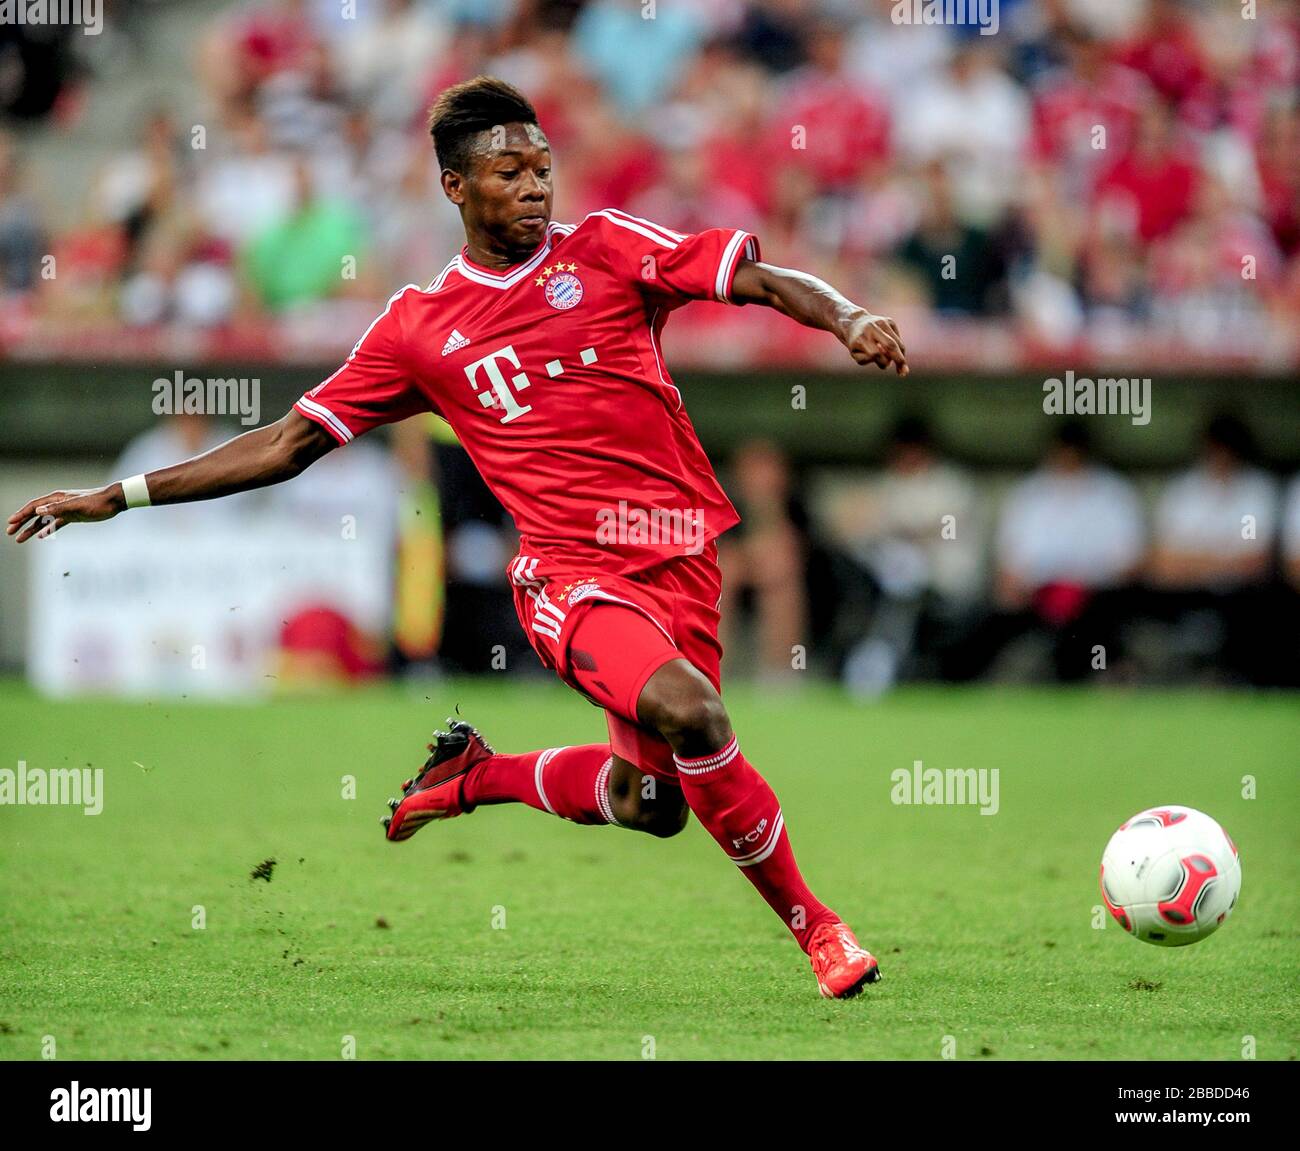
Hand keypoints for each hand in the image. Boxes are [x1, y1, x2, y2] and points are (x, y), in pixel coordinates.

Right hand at [6, 485, 124, 542]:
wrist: (114, 501)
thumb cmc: (97, 502)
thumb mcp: (77, 506)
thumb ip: (57, 508)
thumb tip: (38, 511)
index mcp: (57, 498)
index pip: (34, 506)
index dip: (21, 514)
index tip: (10, 523)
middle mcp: (58, 503)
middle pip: (35, 513)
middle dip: (21, 523)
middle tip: (10, 533)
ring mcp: (65, 510)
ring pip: (44, 521)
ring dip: (31, 529)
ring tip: (20, 539)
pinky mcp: (73, 516)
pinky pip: (56, 524)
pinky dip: (47, 530)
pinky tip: (40, 536)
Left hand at [841, 311, 907, 375]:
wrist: (854, 323)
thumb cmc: (856, 344)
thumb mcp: (856, 354)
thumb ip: (868, 359)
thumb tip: (887, 359)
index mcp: (861, 338)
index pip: (875, 353)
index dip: (882, 362)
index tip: (884, 366)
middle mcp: (872, 328)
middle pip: (890, 345)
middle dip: (899, 359)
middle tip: (904, 373)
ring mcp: (882, 322)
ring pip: (897, 342)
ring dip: (902, 356)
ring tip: (902, 368)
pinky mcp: (889, 321)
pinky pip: (898, 338)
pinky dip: (898, 348)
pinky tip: (895, 353)